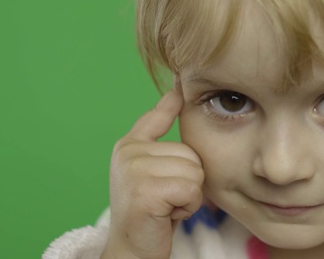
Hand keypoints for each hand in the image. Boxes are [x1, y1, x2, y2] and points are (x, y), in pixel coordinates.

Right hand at [101, 90, 203, 258]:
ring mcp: (134, 170)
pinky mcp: (144, 191)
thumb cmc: (149, 213)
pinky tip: (167, 214)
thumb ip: (159, 139)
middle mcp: (129, 152)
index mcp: (130, 145)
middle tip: (168, 198)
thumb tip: (175, 95)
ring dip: (190, 195)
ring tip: (167, 206)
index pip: (156, 117)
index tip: (181, 81)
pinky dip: (187, 206)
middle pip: (192, 153)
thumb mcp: (152, 171)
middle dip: (190, 180)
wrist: (132, 251)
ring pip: (195, 170)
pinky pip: (191, 188)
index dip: (171, 102)